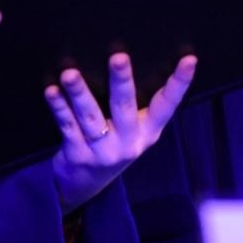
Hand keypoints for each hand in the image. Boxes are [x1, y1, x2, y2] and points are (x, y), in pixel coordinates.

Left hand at [45, 53, 196, 211]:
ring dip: (80, 94)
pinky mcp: (78, 156)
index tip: (189, 60)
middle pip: (125, 108)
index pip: (167, 105)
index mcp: (148, 131)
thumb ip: (137, 105)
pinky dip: (59, 108)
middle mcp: (129, 142)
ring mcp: (103, 151)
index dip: (179, 84)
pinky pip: (68, 127)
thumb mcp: (134, 131)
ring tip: (70, 74)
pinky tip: (52, 91)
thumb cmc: (113, 144)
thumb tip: (128, 60)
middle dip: (122, 81)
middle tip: (119, 57)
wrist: (85, 185)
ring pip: (91, 118)